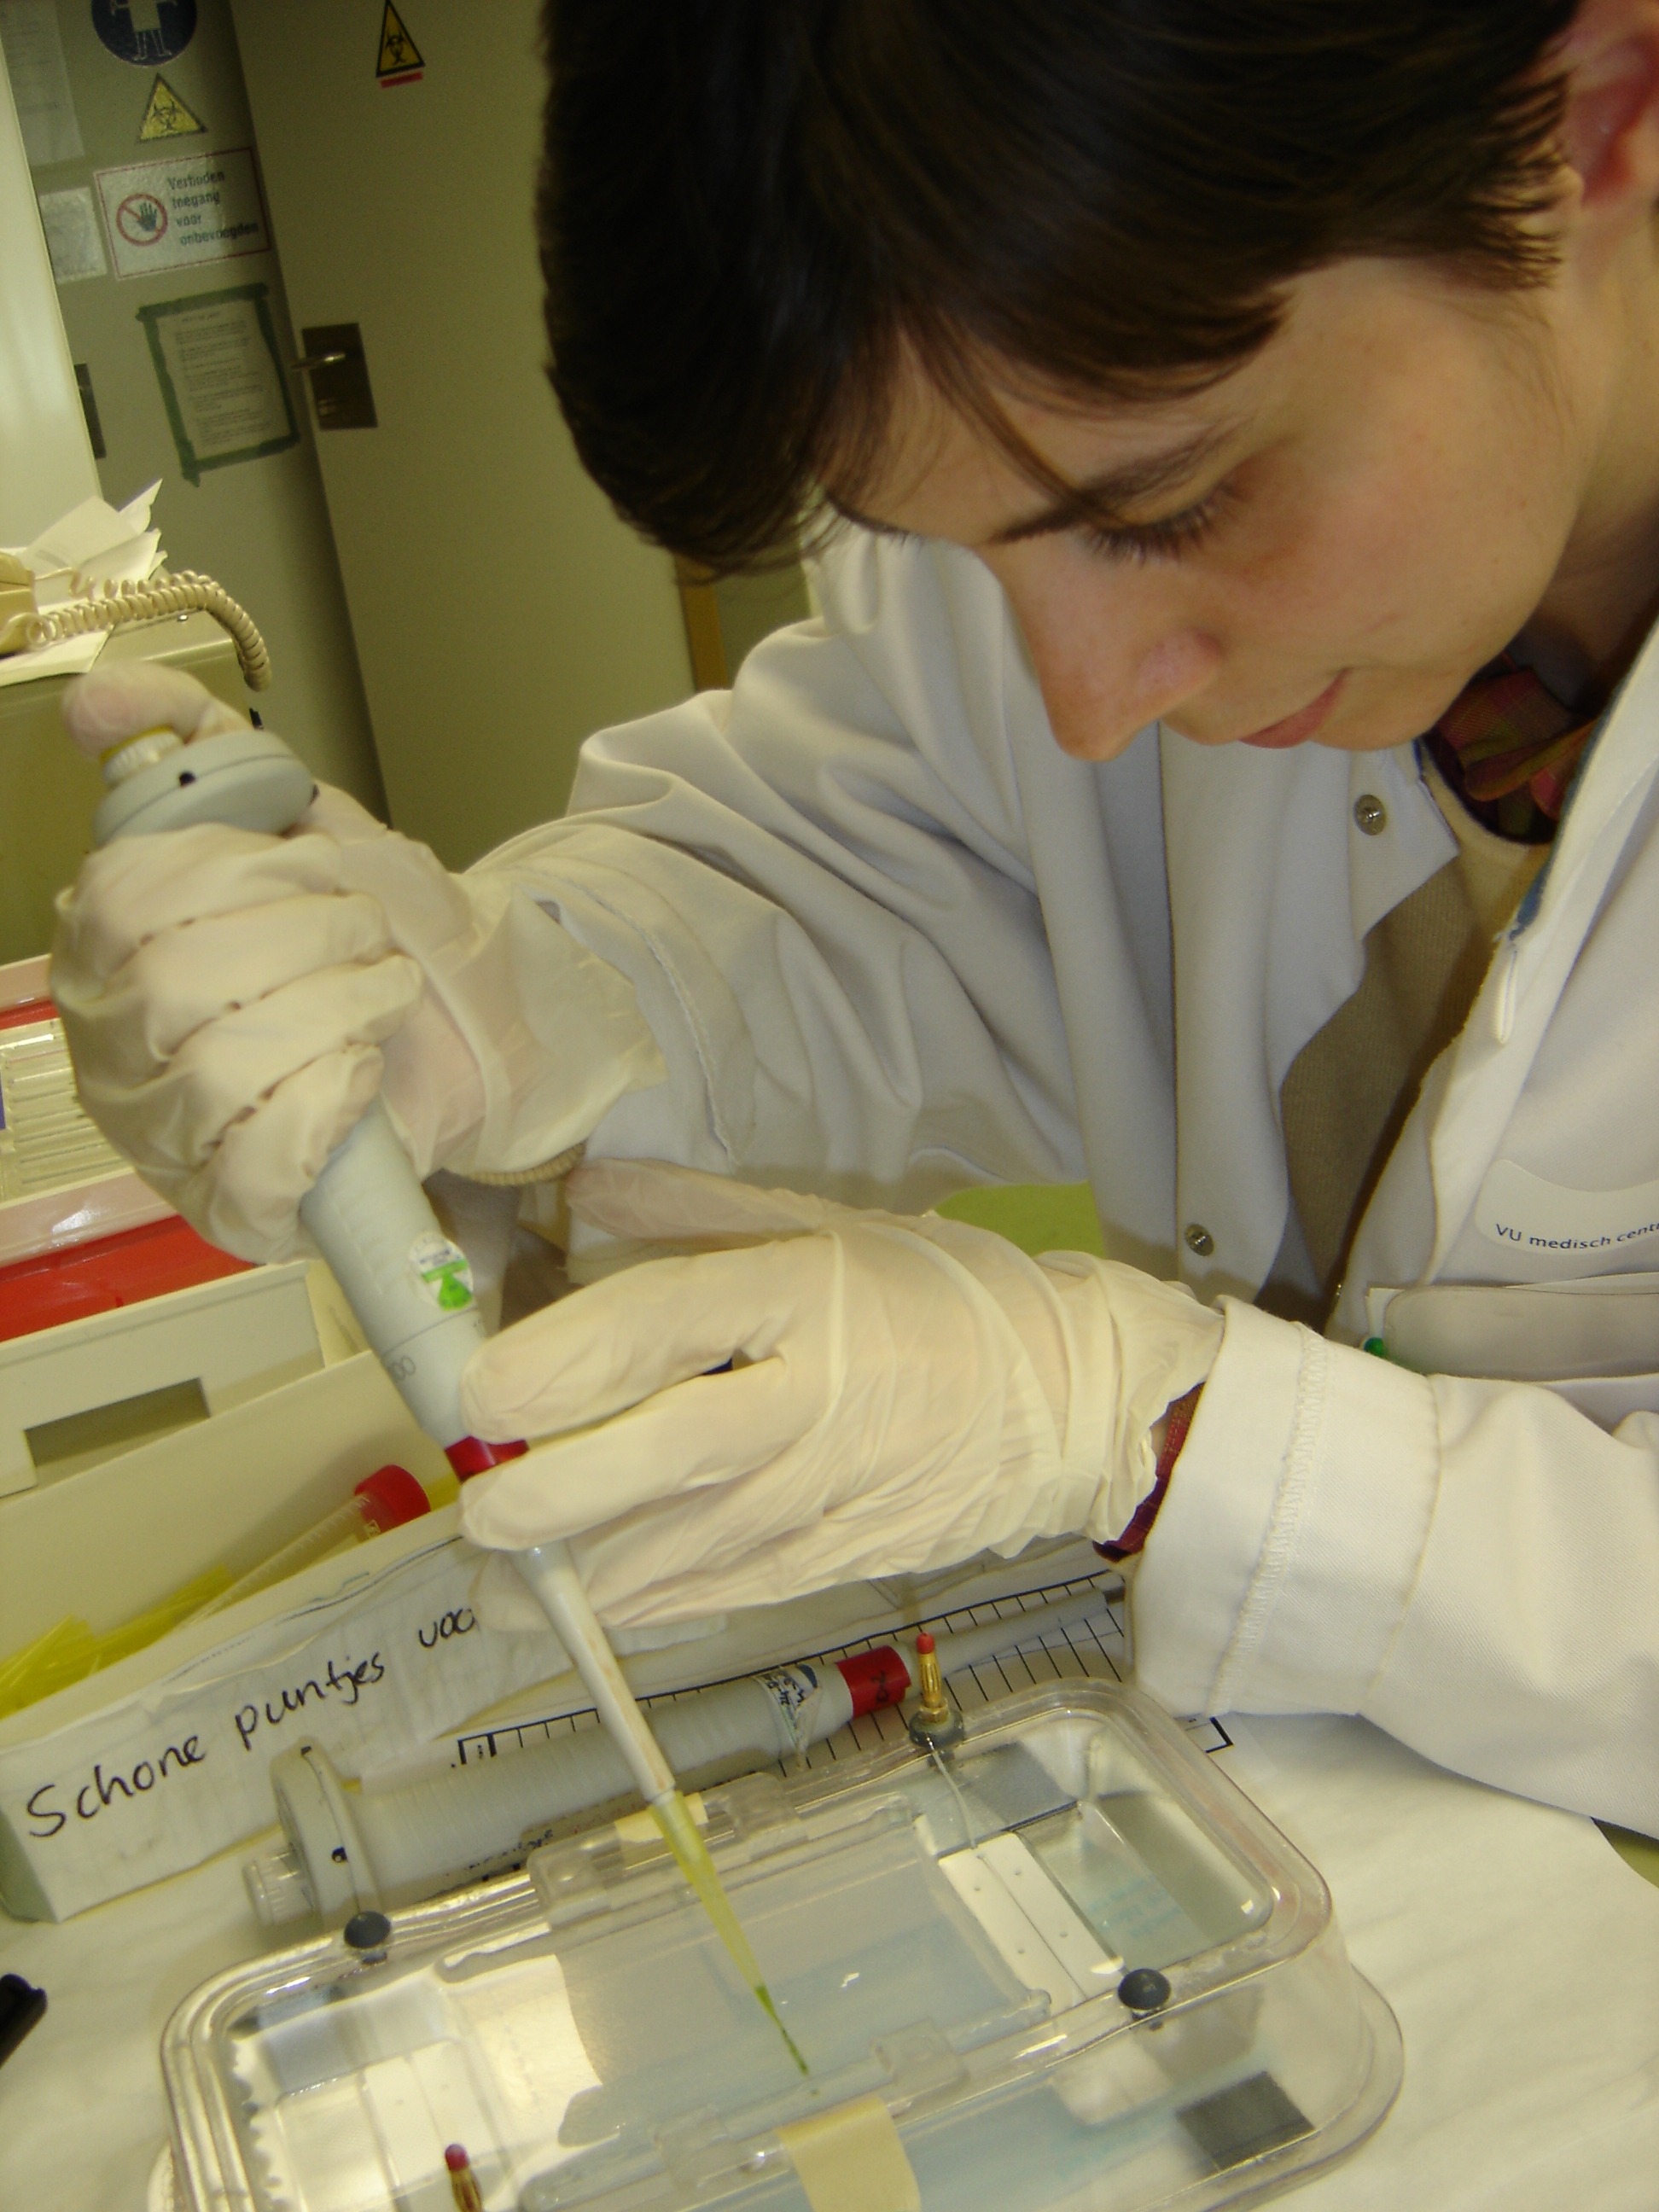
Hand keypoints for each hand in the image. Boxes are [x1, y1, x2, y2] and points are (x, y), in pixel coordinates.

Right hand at [51, 666, 662, 1259]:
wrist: (466, 1018)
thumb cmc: (371, 928)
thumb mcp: (291, 810)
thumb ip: (190, 738)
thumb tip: (99, 703)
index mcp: (102, 942)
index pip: (132, 899)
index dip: (251, 878)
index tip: (323, 874)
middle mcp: (108, 1041)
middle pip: (180, 986)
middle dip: (310, 945)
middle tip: (369, 939)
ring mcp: (161, 1133)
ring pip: (226, 1071)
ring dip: (338, 1015)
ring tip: (380, 997)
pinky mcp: (227, 1204)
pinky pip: (260, 1162)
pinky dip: (333, 1104)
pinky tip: (362, 1076)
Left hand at [459, 1160, 1221, 1627]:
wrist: (1069, 1402)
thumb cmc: (945, 1299)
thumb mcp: (831, 1228)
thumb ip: (698, 1214)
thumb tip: (584, 1191)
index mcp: (806, 1296)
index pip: (666, 1324)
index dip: (562, 1359)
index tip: (480, 1390)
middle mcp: (808, 1400)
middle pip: (661, 1454)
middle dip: (552, 1491)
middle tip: (479, 1507)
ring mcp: (822, 1494)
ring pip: (678, 1549)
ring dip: (575, 1576)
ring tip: (496, 1584)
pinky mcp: (833, 1562)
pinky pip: (719, 1595)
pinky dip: (642, 1609)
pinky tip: (580, 1611)